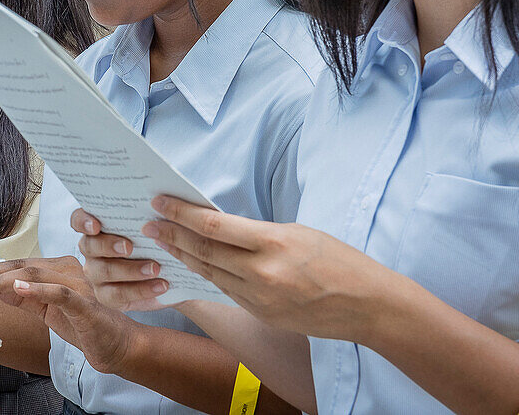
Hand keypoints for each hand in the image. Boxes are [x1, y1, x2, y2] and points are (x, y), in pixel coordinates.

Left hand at [0, 256, 138, 374]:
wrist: (116, 345)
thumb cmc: (81, 326)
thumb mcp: (46, 310)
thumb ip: (24, 297)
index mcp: (56, 269)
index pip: (16, 265)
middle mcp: (66, 270)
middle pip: (20, 266)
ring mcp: (76, 285)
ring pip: (34, 275)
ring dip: (1, 282)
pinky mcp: (85, 304)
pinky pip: (59, 293)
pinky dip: (37, 289)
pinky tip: (17, 288)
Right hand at [70, 208, 167, 311]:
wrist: (167, 274)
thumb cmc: (154, 242)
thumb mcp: (150, 228)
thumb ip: (144, 217)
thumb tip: (154, 201)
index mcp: (96, 228)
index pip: (78, 220)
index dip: (83, 222)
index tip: (96, 225)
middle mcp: (91, 249)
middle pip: (89, 245)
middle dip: (109, 246)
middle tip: (129, 247)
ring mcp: (96, 273)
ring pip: (104, 271)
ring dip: (131, 270)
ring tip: (155, 268)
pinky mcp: (106, 295)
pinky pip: (118, 294)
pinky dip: (141, 290)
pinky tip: (161, 285)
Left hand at [145, 195, 398, 340]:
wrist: (368, 306)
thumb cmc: (338, 260)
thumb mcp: (298, 233)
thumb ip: (258, 232)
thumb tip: (219, 226)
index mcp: (274, 243)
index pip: (214, 227)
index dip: (181, 214)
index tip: (160, 203)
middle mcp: (263, 273)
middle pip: (204, 252)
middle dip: (172, 236)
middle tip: (149, 223)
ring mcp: (261, 298)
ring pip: (210, 273)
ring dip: (183, 257)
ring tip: (163, 242)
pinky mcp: (262, 314)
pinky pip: (226, 290)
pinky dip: (205, 275)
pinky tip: (191, 264)